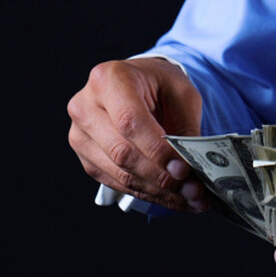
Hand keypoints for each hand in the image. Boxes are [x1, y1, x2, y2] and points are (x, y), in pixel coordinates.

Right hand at [67, 57, 206, 212]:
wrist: (137, 85)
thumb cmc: (157, 85)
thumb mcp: (181, 92)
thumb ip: (185, 127)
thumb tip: (193, 168)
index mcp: (109, 79)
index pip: (130, 122)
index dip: (157, 150)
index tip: (184, 170)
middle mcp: (86, 107)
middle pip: (122, 152)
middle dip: (162, 177)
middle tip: (195, 190)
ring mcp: (81, 135)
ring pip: (120, 173)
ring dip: (159, 191)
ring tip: (192, 197)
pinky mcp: (87, 159)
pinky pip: (118, 183)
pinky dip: (149, 193)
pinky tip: (174, 197)